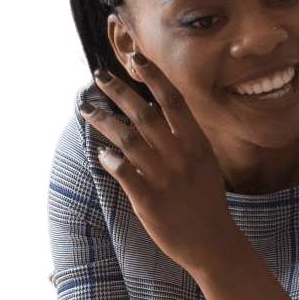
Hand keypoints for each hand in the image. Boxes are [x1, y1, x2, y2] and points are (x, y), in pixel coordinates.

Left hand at [81, 58, 241, 273]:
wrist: (212, 242)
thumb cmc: (206, 200)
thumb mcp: (204, 162)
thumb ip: (183, 138)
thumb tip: (157, 110)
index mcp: (196, 143)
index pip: (173, 100)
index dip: (153, 76)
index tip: (135, 56)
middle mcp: (181, 156)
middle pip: (145, 114)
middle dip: (119, 91)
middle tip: (99, 76)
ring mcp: (165, 178)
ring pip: (128, 140)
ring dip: (104, 121)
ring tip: (86, 109)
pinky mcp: (150, 200)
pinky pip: (124, 173)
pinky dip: (110, 160)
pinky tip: (100, 153)